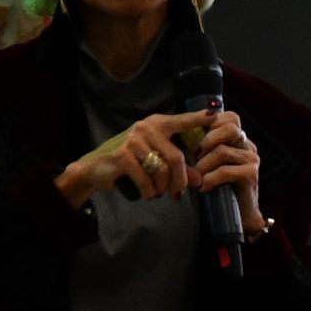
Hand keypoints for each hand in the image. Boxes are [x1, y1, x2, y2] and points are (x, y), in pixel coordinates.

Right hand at [58, 108, 216, 205]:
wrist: (95, 168)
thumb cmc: (128, 161)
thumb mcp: (153, 160)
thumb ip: (176, 168)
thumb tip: (199, 182)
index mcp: (156, 124)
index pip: (181, 121)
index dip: (197, 119)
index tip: (215, 116)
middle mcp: (145, 128)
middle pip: (176, 157)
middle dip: (180, 180)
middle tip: (178, 193)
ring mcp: (133, 140)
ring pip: (161, 170)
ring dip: (163, 188)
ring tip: (159, 194)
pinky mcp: (122, 156)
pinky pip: (146, 179)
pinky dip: (150, 192)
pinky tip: (148, 195)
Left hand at [191, 109, 266, 231]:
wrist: (236, 217)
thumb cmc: (216, 187)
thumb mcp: (204, 163)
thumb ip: (198, 148)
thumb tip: (178, 133)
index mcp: (236, 139)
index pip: (229, 117)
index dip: (211, 121)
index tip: (192, 134)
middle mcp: (247, 145)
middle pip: (230, 127)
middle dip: (207, 140)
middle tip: (194, 155)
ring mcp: (251, 159)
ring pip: (222, 151)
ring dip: (203, 165)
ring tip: (197, 178)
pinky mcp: (252, 174)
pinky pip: (226, 170)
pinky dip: (211, 179)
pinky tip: (204, 187)